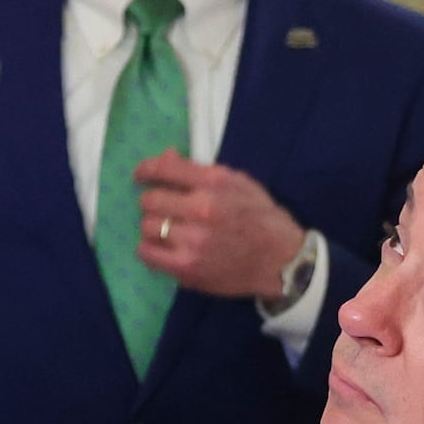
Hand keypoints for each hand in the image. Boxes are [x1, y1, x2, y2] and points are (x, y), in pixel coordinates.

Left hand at [130, 154, 306, 302]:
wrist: (282, 260)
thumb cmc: (261, 218)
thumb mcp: (238, 183)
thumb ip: (199, 171)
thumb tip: (165, 156)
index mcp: (215, 182)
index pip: (164, 169)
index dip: (145, 171)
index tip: (141, 176)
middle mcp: (202, 208)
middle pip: (150, 200)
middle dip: (154, 202)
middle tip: (165, 209)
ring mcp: (193, 240)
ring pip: (147, 226)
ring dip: (153, 227)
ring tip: (168, 230)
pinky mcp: (187, 267)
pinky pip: (147, 252)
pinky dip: (150, 249)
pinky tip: (163, 248)